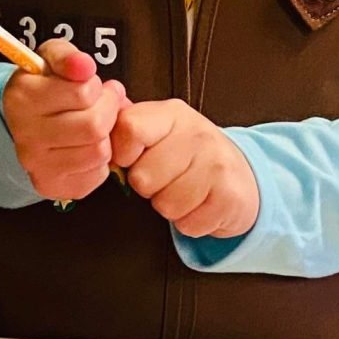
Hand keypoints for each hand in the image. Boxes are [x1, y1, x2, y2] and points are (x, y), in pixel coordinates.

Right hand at [0, 40, 125, 203]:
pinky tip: (87, 146)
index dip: (95, 87)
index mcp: (23, 97)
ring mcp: (37, 164)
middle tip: (101, 105)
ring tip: (94, 125)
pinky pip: (96, 174)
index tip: (90, 86)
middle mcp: (26, 135)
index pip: (83, 92)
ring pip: (98, 152)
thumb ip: (67, 56)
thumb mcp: (50, 59)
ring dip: (105, 136)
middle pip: (94, 126)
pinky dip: (99, 160)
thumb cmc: (42, 88)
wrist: (17, 124)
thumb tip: (84, 67)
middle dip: (107, 111)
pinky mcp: (51, 185)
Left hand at [109, 98, 260, 238]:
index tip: (130, 159)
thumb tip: (95, 123)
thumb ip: (127, 126)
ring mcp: (217, 165)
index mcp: (171, 114)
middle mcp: (197, 135)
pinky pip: (188, 225)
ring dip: (168, 207)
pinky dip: (189, 223)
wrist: (243, 174)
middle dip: (147, 187)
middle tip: (164, 178)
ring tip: (182, 191)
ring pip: (165, 205)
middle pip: (142, 178)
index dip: (122, 153)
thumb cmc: (188, 153)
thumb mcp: (160, 129)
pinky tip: (199, 205)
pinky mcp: (229, 197)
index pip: (129, 129)